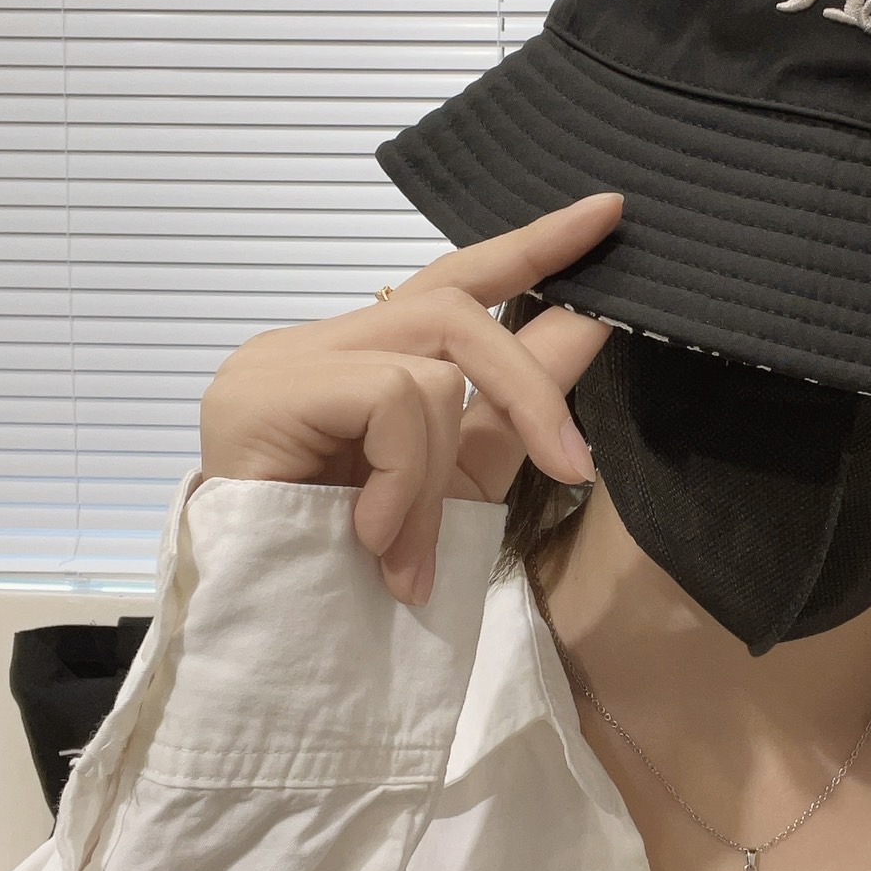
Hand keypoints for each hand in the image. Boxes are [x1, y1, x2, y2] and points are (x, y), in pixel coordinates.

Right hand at [198, 192, 623, 604]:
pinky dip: (405, 477)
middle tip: (575, 467)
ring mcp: (279, 361)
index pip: (449, 280)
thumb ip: (512, 406)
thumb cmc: (357, 578)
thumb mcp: (460, 482)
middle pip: (455, 306)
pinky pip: (393, 397)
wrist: (272, 656)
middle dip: (531, 383)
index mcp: (355, 362)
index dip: (530, 247)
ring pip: (433, 360)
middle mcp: (311, 344)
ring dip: (439, 472)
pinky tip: (369, 536)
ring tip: (407, 553)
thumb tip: (589, 323)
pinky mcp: (263, 390)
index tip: (607, 214)